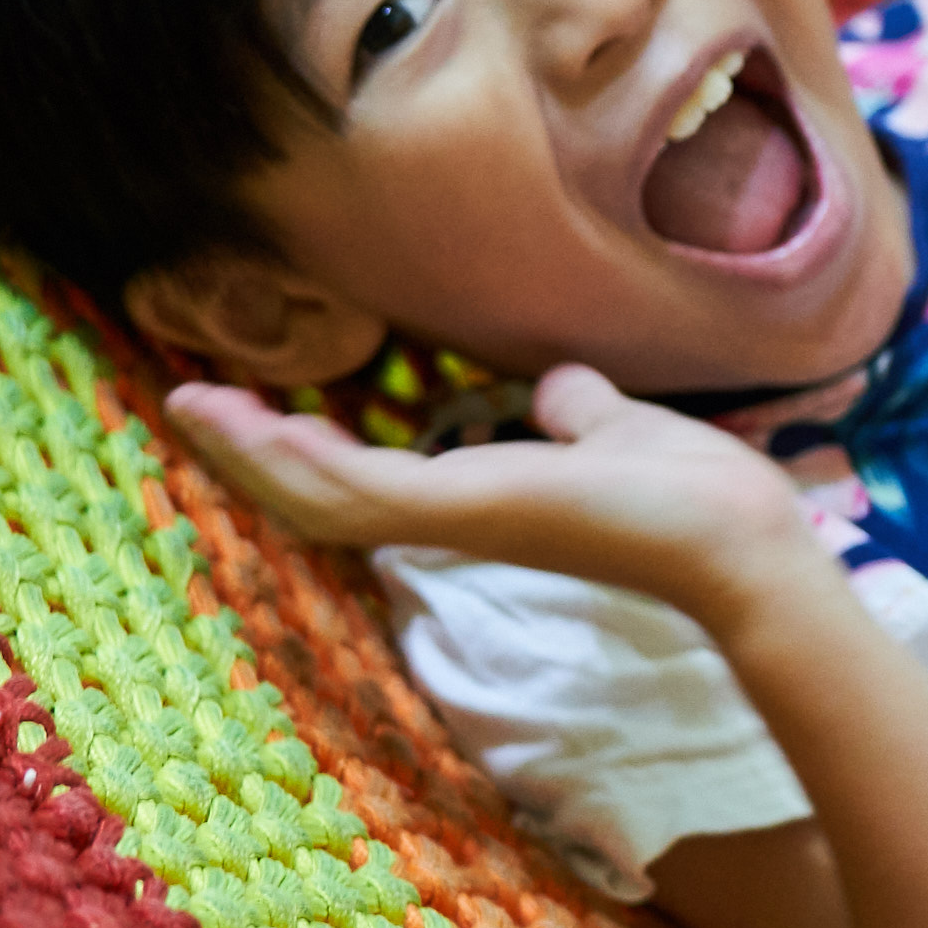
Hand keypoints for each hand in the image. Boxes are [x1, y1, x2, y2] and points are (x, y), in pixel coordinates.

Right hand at [169, 364, 828, 626]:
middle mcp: (455, 518)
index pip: (377, 479)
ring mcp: (452, 522)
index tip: (264, 414)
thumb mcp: (618, 432)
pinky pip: (353, 491)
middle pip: (325, 493)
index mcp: (488, 498)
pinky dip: (296, 459)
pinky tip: (250, 425)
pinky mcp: (459, 514)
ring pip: (321, 495)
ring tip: (194, 405)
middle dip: (257, 451)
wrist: (735, 539)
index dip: (313, 448)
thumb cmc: (694, 494)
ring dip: (254, 450)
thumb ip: (579, 414)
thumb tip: (556, 388)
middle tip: (192, 406)